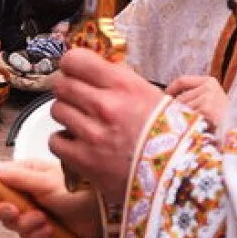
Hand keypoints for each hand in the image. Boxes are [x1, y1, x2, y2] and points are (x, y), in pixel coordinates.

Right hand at [0, 160, 101, 237]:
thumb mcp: (45, 181)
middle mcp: (24, 191)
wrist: (103, 211)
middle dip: (6, 212)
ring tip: (43, 220)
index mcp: (22, 173)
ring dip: (25, 224)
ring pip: (12, 222)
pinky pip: (26, 234)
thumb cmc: (80, 189)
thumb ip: (18, 176)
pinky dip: (36, 234)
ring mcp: (32, 209)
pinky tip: (49, 229)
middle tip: (17, 211)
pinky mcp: (41, 225)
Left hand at [49, 49, 164, 203]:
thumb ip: (123, 83)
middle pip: (62, 84)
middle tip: (78, 99)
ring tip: (84, 123)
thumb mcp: (154, 97)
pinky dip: (62, 142)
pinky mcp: (84, 159)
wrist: (181, 177)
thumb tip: (97, 73)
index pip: (75, 60)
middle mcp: (105, 106)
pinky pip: (55, 140)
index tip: (74, 71)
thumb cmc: (173, 138)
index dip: (71, 65)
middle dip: (68, 90)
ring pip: (57, 110)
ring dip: (67, 115)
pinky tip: (78, 143)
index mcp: (125, 86)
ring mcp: (92, 133)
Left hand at [166, 75, 227, 125]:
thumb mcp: (211, 100)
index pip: (182, 80)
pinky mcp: (206, 108)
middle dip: (177, 109)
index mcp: (209, 81)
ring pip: (182, 108)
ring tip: (191, 126)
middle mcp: (208, 87)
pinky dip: (188, 124)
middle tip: (179, 120)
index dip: (171, 89)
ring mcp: (208, 97)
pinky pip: (187, 116)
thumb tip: (168, 98)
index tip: (165, 96)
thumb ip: (195, 95)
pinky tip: (195, 129)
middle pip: (180, 97)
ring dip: (182, 118)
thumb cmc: (223, 117)